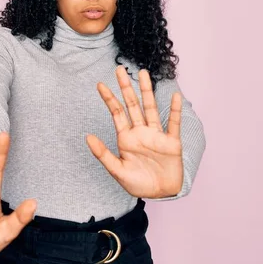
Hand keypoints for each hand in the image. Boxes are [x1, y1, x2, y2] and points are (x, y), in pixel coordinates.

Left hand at [86, 66, 182, 198]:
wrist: (160, 194)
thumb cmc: (138, 183)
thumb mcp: (117, 170)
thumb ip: (103, 154)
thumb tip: (87, 137)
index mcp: (126, 138)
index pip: (116, 113)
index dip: (109, 98)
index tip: (100, 84)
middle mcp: (140, 132)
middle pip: (132, 105)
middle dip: (126, 88)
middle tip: (119, 69)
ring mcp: (156, 135)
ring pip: (150, 108)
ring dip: (147, 91)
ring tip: (143, 73)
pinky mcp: (171, 142)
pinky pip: (173, 124)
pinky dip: (174, 111)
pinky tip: (175, 97)